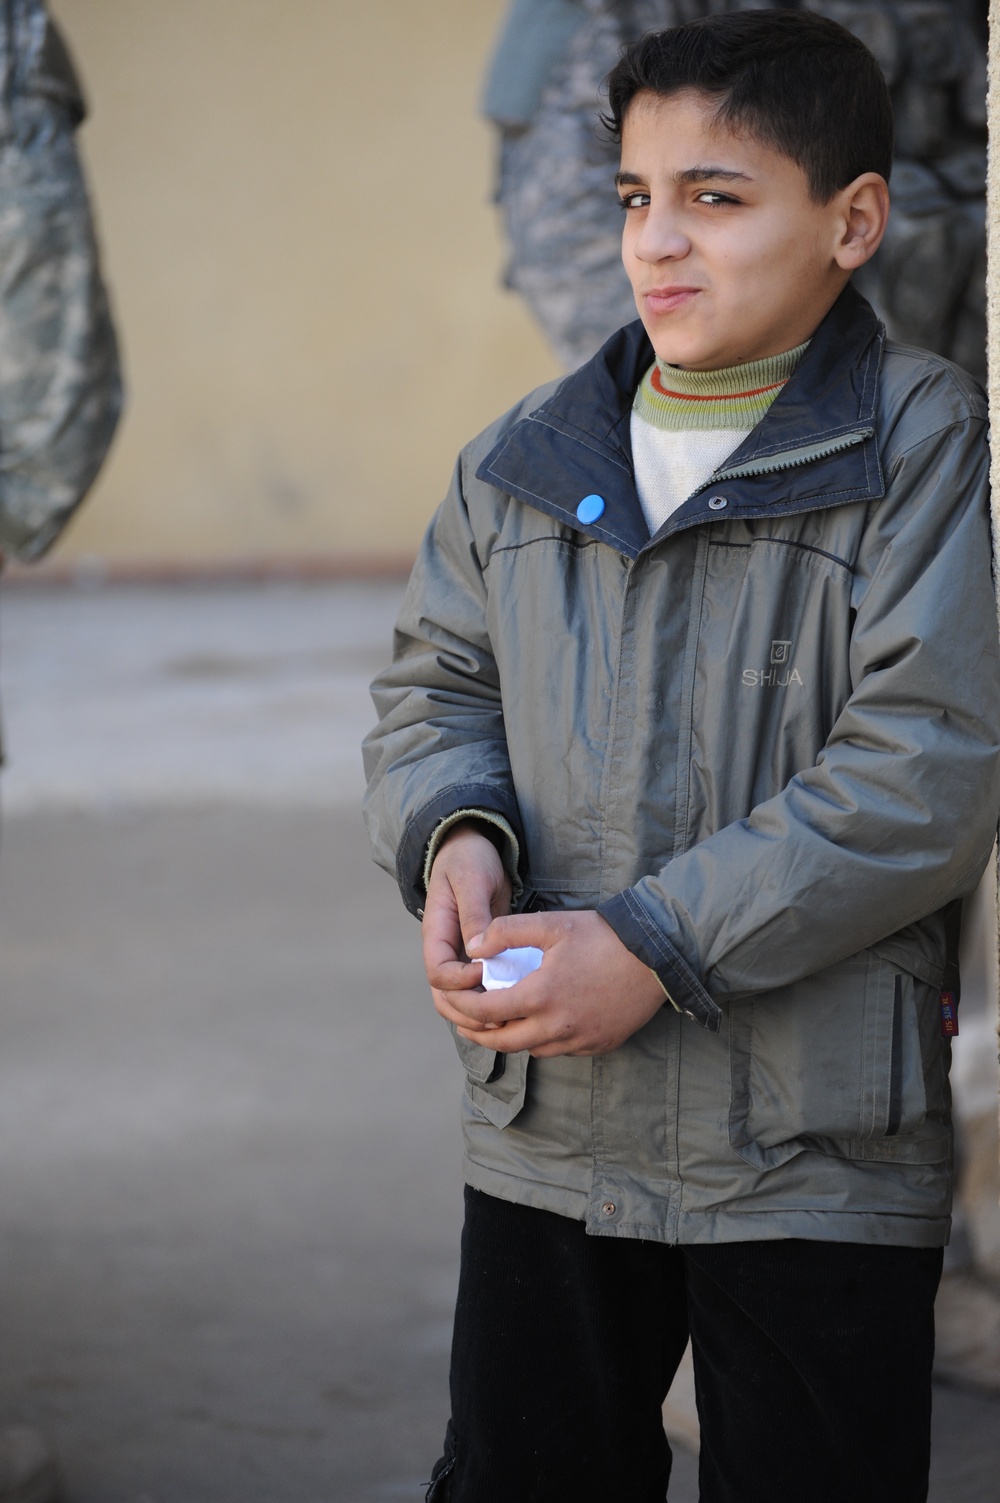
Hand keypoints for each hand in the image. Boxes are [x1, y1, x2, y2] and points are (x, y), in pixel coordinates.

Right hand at [422, 822, 511, 1028]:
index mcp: (437, 932)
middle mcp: (445, 950)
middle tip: (501, 1016)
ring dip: (480, 1014)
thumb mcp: (472, 879)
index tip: (486, 971)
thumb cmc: (469, 859)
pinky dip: (492, 1002)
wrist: (472, 848)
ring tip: (509, 1019)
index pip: (438, 973)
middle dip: (469, 1011)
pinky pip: (480, 988)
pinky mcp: (479, 956)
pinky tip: (515, 1007)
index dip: (460, 981)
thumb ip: (474, 914)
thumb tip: (477, 950)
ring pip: (460, 999)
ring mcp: (460, 956)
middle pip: (444, 996)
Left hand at [434, 909, 665, 1057]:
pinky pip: (561, 1051)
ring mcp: (580, 1041)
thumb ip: (507, 932)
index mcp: (540, 997)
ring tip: (501, 1022)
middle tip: (465, 1023)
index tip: (453, 999)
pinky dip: (543, 1040)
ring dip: (512, 1038)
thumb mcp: (552, 925)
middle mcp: (557, 1027)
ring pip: (533, 1050)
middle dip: (479, 1034)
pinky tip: (542, 1023)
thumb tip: (474, 947)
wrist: (658, 956)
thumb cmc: (604, 937)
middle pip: (504, 1043)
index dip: (463, 1007)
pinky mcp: (600, 1045)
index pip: (486, 1012)